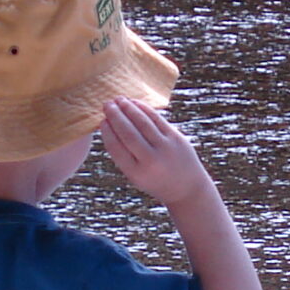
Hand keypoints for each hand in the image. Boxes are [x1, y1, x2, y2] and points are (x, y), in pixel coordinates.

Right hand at [100, 95, 215, 209]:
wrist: (187, 189)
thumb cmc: (155, 179)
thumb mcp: (136, 176)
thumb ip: (123, 155)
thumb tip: (109, 125)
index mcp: (136, 173)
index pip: (116, 148)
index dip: (107, 132)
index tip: (101, 121)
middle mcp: (151, 161)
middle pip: (128, 133)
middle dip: (115, 116)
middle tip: (106, 104)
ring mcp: (165, 148)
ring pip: (143, 123)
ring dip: (128, 108)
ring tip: (119, 100)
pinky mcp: (176, 138)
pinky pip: (157, 119)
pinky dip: (144, 109)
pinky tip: (135, 103)